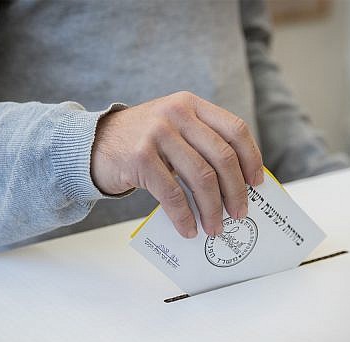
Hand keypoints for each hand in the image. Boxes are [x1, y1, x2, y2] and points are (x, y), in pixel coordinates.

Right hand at [91, 91, 263, 237]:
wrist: (93, 144)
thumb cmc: (141, 142)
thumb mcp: (172, 128)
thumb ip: (200, 143)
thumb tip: (236, 185)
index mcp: (191, 105)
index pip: (235, 130)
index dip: (251, 159)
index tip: (256, 184)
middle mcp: (177, 114)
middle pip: (222, 157)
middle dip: (235, 191)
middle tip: (239, 214)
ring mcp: (157, 134)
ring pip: (201, 178)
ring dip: (213, 209)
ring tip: (215, 227)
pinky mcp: (140, 158)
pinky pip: (173, 194)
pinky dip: (184, 216)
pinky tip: (188, 229)